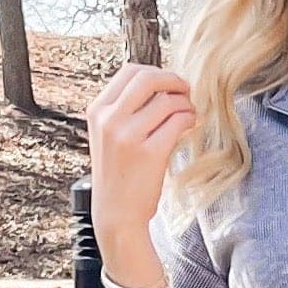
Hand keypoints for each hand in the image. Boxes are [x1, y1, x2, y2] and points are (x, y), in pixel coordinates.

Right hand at [85, 63, 197, 237]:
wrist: (116, 215)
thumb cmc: (118, 175)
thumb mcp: (108, 137)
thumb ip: (124, 110)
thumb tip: (159, 84)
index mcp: (97, 111)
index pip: (130, 72)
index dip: (156, 73)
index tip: (168, 84)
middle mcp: (110, 120)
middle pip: (148, 78)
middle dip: (173, 80)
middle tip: (185, 91)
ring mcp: (128, 136)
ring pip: (168, 100)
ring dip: (186, 103)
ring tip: (189, 114)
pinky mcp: (150, 152)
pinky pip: (178, 121)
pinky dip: (190, 118)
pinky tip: (190, 125)